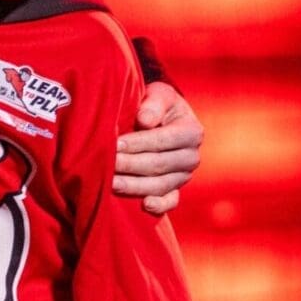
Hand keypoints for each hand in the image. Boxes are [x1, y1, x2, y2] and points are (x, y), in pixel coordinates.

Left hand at [113, 84, 202, 212]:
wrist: (161, 120)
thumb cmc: (156, 105)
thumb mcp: (159, 95)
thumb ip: (153, 103)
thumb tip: (144, 120)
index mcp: (192, 131)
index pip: (164, 140)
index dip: (139, 143)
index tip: (116, 144)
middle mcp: (191, 156)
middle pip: (159, 165)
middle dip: (131, 165)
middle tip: (108, 165)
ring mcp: (183, 176)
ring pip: (160, 185)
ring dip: (135, 186)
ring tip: (112, 183)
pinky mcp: (174, 190)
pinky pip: (170, 201)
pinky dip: (159, 206)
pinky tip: (145, 205)